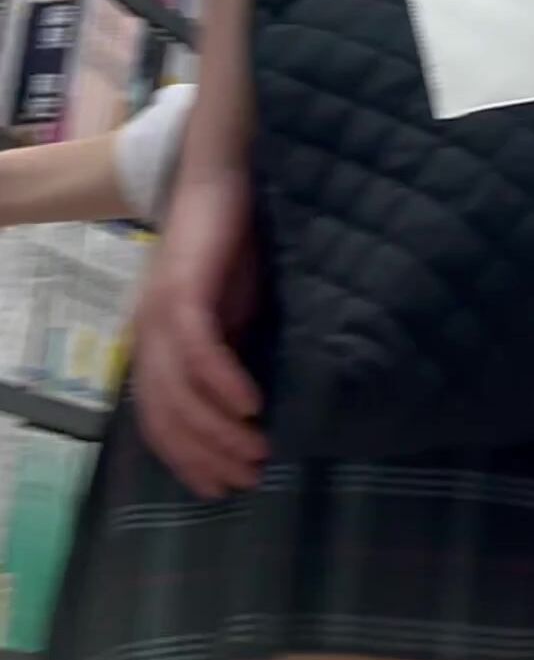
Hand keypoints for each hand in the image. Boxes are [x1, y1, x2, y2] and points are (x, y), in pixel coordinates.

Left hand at [133, 167, 265, 498]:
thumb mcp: (237, 310)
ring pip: (179, 393)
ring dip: (218, 430)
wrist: (227, 171)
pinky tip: (252, 404)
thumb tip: (250, 409)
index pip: (159, 418)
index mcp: (156, 340)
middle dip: (206, 455)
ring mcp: (160, 311)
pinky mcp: (181, 290)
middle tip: (251, 476)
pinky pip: (197, 352)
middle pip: (165, 416)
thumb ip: (234, 352)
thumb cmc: (236, 237)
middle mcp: (148, 332)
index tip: (223, 488)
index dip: (187, 458)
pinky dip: (222, 384)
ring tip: (258, 449)